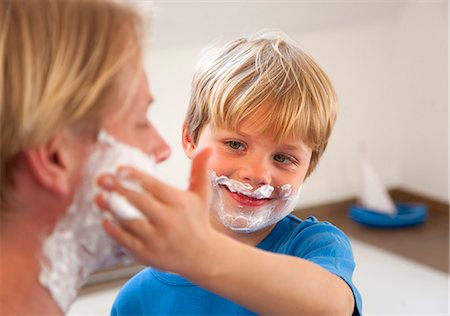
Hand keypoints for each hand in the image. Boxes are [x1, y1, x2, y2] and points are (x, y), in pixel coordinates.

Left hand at [96, 147, 218, 276]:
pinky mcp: (148, 254)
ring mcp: (157, 239)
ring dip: (112, 209)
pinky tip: (105, 219)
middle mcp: (169, 221)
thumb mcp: (201, 194)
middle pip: (140, 202)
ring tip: (99, 197)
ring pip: (130, 222)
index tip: (120, 169)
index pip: (155, 186)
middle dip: (119, 189)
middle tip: (102, 179)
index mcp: (180, 203)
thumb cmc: (197, 220)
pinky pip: (126, 241)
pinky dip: (114, 230)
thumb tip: (207, 147)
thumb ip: (199, 169)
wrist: (201, 256)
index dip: (136, 176)